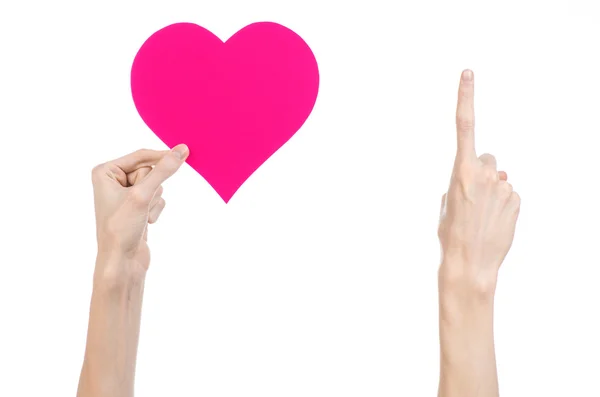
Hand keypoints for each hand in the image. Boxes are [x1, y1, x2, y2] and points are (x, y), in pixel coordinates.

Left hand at [91, 145, 188, 281]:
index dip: (161, 157)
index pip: (141, 156)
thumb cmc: (122, 229)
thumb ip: (163, 171)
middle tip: (140, 204)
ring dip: (154, 201)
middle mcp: (113, 181)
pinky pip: (157, 198)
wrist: (121, 262)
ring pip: (156, 185)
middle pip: (149, 171)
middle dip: (151, 188)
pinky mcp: (137, 207)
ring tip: (141, 216)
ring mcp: (126, 194)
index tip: (184, 151)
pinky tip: (145, 223)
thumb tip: (181, 150)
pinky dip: (155, 210)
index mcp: (105, 172)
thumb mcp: (143, 195)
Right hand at [438, 70, 519, 294]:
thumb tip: (495, 173)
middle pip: (487, 158)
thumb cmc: (449, 234)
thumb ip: (464, 179)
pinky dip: (503, 204)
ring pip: (499, 178)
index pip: (464, 126)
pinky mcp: (517, 201)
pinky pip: (509, 193)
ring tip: (482, 215)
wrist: (469, 264)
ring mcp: (503, 187)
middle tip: (472, 196)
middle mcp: (485, 174)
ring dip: (492, 190)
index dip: (465, 98)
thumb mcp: (446, 202)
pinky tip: (493, 222)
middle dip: (481, 171)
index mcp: (460, 171)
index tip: (467, 73)